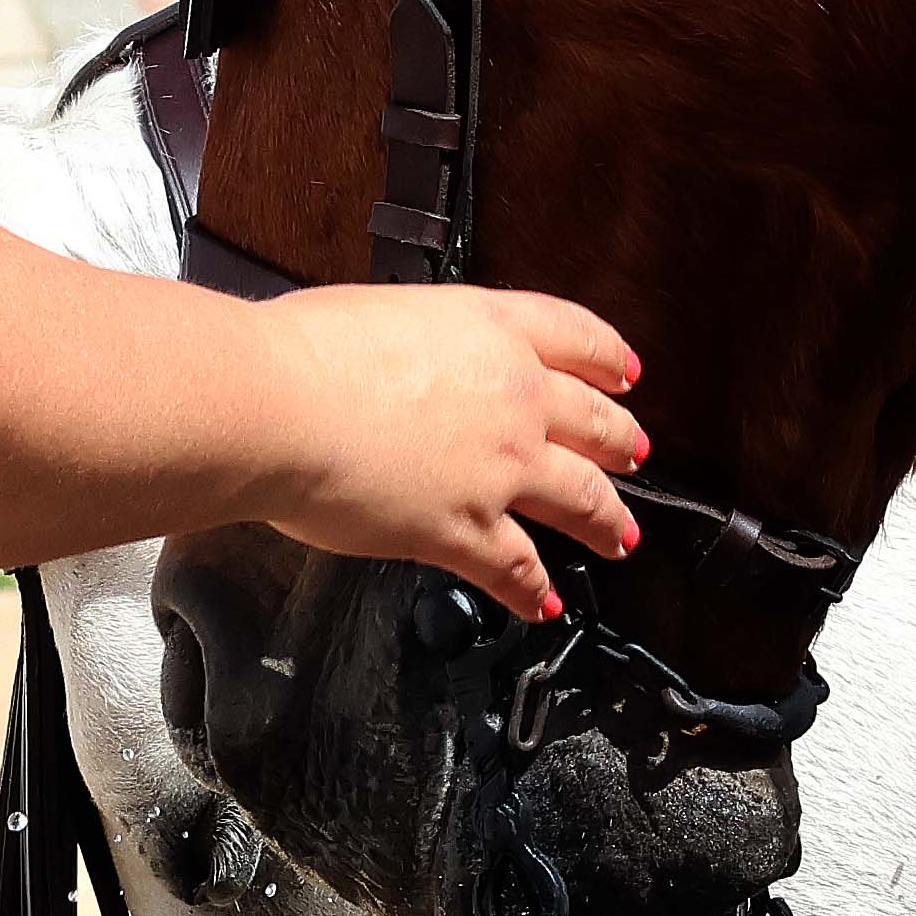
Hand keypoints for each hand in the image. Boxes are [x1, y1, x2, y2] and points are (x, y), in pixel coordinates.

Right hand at [254, 285, 651, 610]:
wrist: (280, 404)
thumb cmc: (306, 353)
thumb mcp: (386, 312)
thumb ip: (425, 342)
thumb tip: (416, 364)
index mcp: (492, 328)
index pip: (578, 336)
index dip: (609, 359)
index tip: (624, 374)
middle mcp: (514, 397)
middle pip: (595, 421)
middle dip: (621, 442)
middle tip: (635, 453)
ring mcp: (500, 469)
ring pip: (582, 498)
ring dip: (607, 521)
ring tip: (620, 537)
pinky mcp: (467, 530)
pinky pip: (518, 568)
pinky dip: (534, 590)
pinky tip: (543, 603)